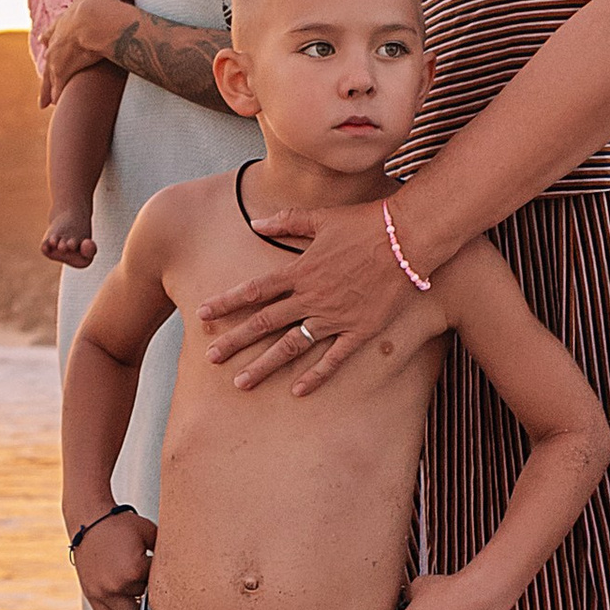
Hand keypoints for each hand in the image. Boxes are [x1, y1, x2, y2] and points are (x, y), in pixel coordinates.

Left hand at [41, 0, 127, 97]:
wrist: (97, 20)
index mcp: (64, 22)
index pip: (54, 30)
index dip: (50, 35)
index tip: (44, 40)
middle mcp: (58, 41)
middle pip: (49, 56)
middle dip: (48, 66)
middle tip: (43, 76)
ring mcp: (60, 58)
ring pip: (50, 76)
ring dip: (48, 88)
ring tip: (45, 102)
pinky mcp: (67, 71)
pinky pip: (61, 87)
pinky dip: (58, 95)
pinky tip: (55, 106)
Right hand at [71, 507, 155, 609]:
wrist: (88, 522)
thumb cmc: (118, 525)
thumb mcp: (148, 532)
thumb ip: (164, 551)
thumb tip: (178, 563)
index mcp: (134, 570)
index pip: (158, 584)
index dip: (160, 576)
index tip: (157, 567)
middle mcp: (117, 585)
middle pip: (144, 601)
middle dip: (148, 592)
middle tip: (148, 580)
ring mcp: (102, 593)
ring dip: (136, 609)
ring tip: (141, 599)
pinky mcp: (91, 595)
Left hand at [197, 199, 411, 392]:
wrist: (408, 238)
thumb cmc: (364, 223)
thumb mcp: (320, 218)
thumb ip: (285, 222)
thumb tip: (255, 223)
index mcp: (299, 271)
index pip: (253, 291)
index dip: (225, 304)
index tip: (202, 315)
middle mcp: (311, 297)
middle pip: (264, 323)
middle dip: (235, 341)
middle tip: (210, 359)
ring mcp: (335, 316)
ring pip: (291, 346)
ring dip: (264, 365)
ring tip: (241, 383)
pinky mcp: (360, 330)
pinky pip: (334, 358)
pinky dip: (316, 376)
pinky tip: (297, 391)